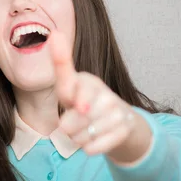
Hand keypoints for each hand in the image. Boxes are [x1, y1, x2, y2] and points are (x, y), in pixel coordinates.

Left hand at [48, 31, 151, 161]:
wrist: (120, 122)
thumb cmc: (85, 101)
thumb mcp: (70, 86)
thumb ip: (62, 65)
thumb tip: (56, 33)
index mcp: (89, 81)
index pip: (79, 88)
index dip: (79, 98)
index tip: (79, 105)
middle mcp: (105, 95)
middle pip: (75, 120)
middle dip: (69, 126)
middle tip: (74, 122)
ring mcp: (117, 113)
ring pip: (82, 136)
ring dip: (78, 138)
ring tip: (87, 129)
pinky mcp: (124, 130)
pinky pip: (94, 147)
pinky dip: (90, 147)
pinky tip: (95, 139)